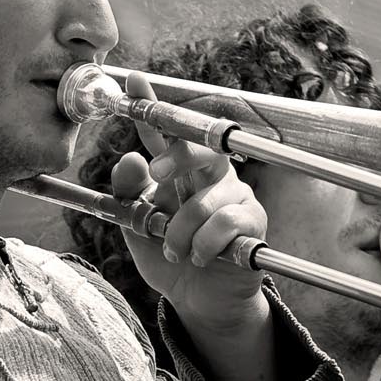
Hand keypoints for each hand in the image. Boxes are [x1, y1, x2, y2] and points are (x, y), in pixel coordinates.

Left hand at [109, 71, 269, 333]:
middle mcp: (211, 175)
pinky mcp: (253, 221)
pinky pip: (227, 222)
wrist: (199, 301)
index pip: (165, 132)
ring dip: (181, 229)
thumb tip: (128, 157)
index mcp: (181, 171)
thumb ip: (127, 194)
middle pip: (200, 146)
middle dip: (177, 156)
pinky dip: (204, 243)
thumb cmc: (169, 257)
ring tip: (174, 252)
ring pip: (206, 197)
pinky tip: (199, 257)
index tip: (133, 79)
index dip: (151, 104)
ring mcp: (236, 196)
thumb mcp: (136, 227)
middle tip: (157, 177)